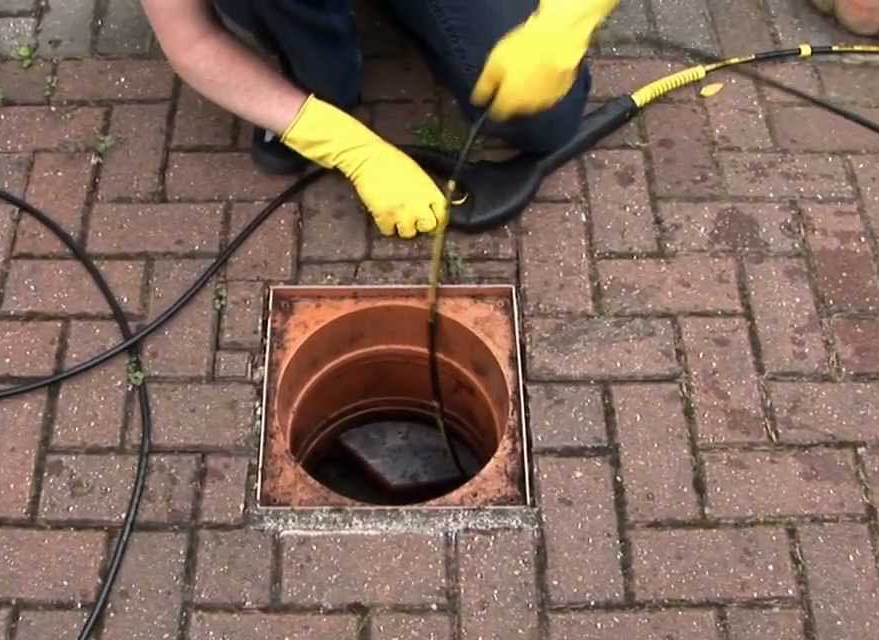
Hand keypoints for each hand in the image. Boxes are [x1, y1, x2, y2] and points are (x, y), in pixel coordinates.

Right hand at [281, 95, 445, 237]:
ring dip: (402, 227)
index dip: (437, 221)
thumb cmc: (392, 161)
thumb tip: (432, 208)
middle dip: (421, 225)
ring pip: (408, 233)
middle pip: (428, 227)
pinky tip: (383, 213)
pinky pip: (389, 231)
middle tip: (412, 219)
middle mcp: (418, 203)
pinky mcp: (384, 215)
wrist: (367, 156)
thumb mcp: (419, 175)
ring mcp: (401, 211)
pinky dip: (385, 225)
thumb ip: (427, 193)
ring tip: (395, 215)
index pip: (443, 215)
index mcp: (429, 190)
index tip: (431, 222)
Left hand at [472, 0, 619, 120]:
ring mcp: (545, 102)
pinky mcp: (560, 93)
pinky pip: (547, 94)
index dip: (493, 107)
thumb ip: (485, 85)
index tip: (493, 96)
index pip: (497, 115)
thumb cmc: (524, 48)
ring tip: (528, 72)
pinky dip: (543, 87)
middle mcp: (526, 108)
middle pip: (514, 108)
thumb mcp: (494, 62)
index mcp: (509, 103)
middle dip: (511, 97)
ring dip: (527, 93)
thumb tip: (477, 101)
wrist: (559, 40)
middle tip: (512, 77)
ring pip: (531, 102)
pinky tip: (542, 72)